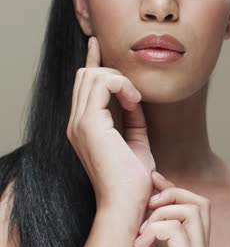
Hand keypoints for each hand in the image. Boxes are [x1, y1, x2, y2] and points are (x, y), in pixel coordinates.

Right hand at [66, 36, 155, 208]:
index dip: (92, 62)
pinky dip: (123, 86)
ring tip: (135, 100)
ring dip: (119, 80)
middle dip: (114, 74)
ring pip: (92, 75)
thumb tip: (135, 98)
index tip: (98, 45)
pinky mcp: (89, 123)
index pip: (84, 85)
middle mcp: (76, 122)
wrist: (128, 202)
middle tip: (135, 94)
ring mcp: (79, 122)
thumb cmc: (133, 178)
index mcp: (85, 127)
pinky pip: (103, 83)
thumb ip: (132, 118)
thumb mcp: (136, 140)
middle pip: (87, 75)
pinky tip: (135, 101)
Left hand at [134, 171, 210, 246]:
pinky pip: (175, 229)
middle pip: (202, 204)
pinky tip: (140, 244)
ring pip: (192, 212)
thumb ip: (154, 228)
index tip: (153, 177)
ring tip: (142, 232)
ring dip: (161, 213)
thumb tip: (150, 194)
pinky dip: (154, 229)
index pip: (197, 206)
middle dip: (173, 194)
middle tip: (148, 205)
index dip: (174, 188)